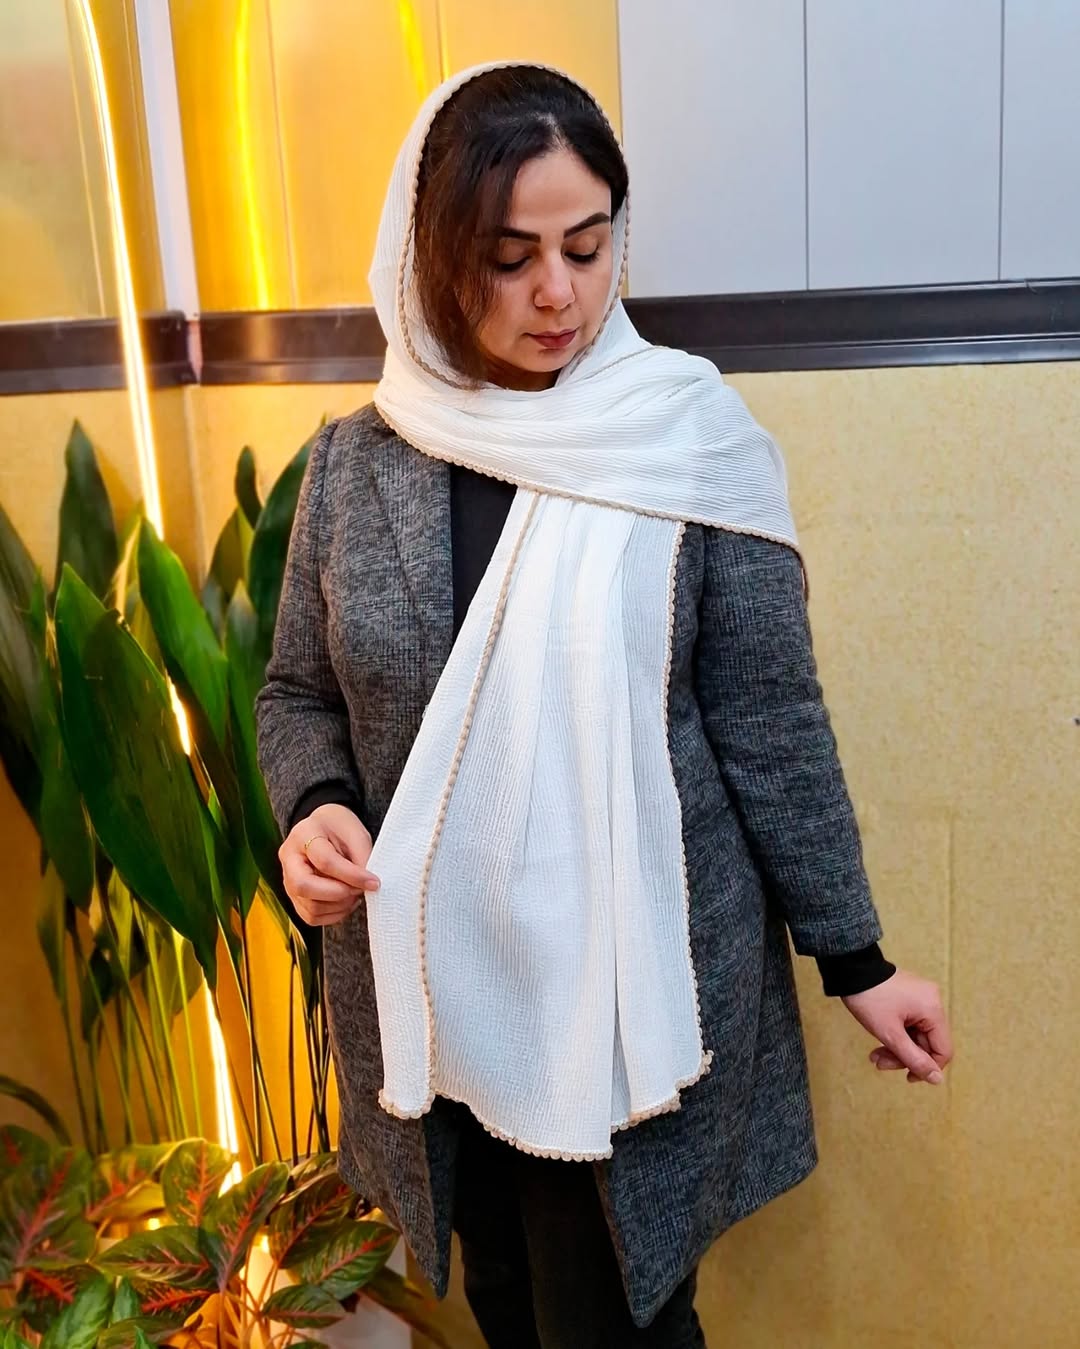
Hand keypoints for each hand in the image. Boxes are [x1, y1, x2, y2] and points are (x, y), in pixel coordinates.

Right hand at [279, 803, 379, 925]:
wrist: (323, 828)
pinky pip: (311, 917)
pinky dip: (334, 915)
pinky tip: (347, 901)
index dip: (352, 875)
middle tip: (359, 889)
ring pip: (310, 907)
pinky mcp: (294, 897)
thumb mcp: (355, 833)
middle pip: (304, 886)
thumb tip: (369, 885)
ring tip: (355, 893)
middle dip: (338, 894)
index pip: (324, 861)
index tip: (373, 882)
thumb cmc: (339, 828)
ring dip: (339, 906)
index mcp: (303, 834)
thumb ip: (362, 857)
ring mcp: (288, 880)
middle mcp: (289, 859)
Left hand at [842, 969, 953, 1084]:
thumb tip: (937, 1080)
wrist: (850, 969)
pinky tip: (879, 1041)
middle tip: (880, 1063)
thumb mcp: (890, 1034)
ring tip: (874, 1056)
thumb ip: (914, 1059)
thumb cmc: (869, 999)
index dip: (927, 1068)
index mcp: (933, 1010)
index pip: (943, 1050)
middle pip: (927, 1043)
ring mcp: (921, 998)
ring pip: (916, 1035)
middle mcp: (932, 1002)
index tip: (907, 1077)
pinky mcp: (909, 996)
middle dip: (903, 1057)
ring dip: (896, 1048)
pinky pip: (909, 1024)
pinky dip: (896, 1035)